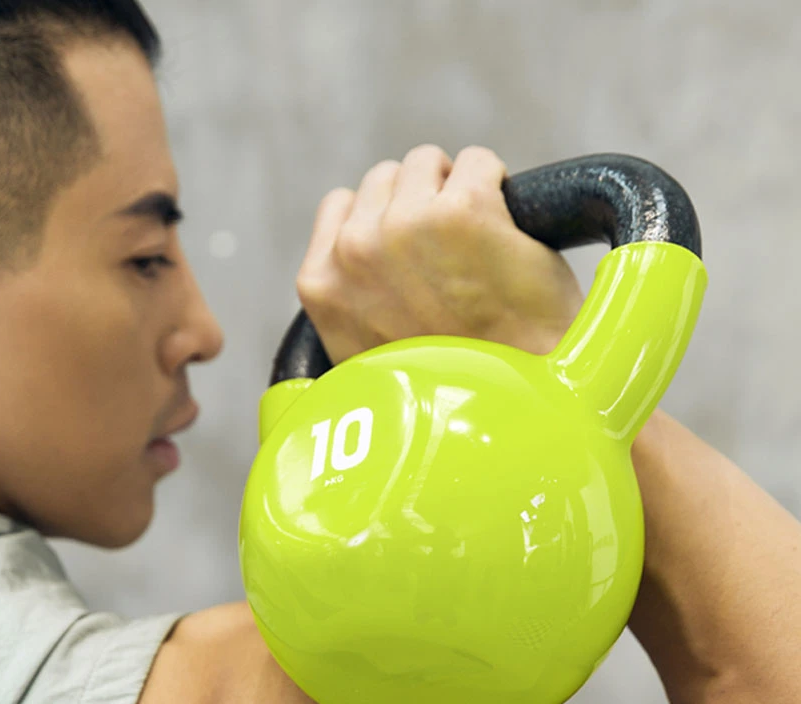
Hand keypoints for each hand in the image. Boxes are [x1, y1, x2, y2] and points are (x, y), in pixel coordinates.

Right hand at [296, 145, 584, 365]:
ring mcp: (406, 225)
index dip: (383, 224)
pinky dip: (499, 190)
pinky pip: (480, 163)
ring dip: (455, 191)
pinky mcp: (463, 210)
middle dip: (418, 203)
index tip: (414, 258)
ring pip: (428, 164)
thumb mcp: (364, 352)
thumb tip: (355, 266)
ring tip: (478, 251)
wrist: (511, 410)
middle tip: (451, 259)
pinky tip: (506, 240)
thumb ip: (350, 299)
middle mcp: (353, 250)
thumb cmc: (445, 387)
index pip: (342, 207)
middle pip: (385, 178)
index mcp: (321, 284)